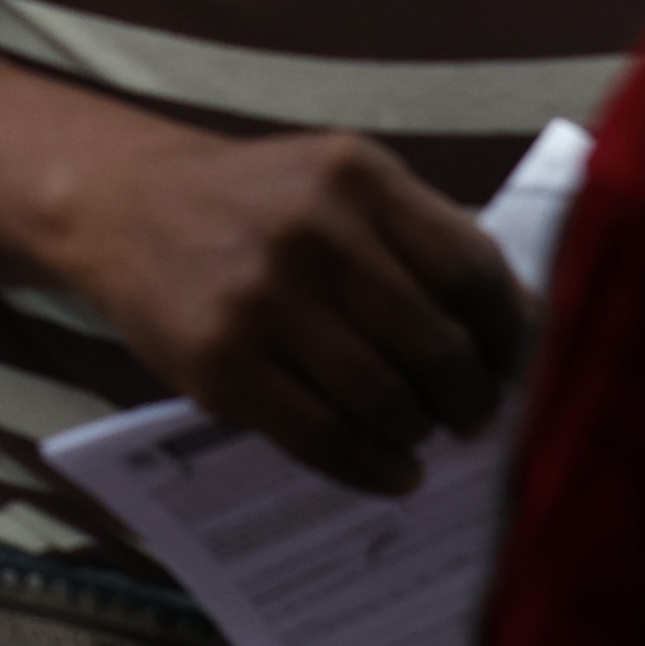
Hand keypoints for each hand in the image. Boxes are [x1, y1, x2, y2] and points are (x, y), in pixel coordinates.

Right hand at [54, 127, 534, 495]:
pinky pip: (325, 438)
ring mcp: (262, 300)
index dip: (511, 335)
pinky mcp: (221, 363)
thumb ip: (421, 239)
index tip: (513, 366)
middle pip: (438, 347)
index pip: (475, 272)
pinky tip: (391, 468)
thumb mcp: (337, 184)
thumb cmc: (254, 204)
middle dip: (470, 399)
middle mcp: (311, 232)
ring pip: (386, 402)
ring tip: (416, 432)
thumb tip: (523, 335)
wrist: (121, 204)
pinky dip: (374, 468)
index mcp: (355, 177)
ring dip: (417, 432)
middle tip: (471, 416)